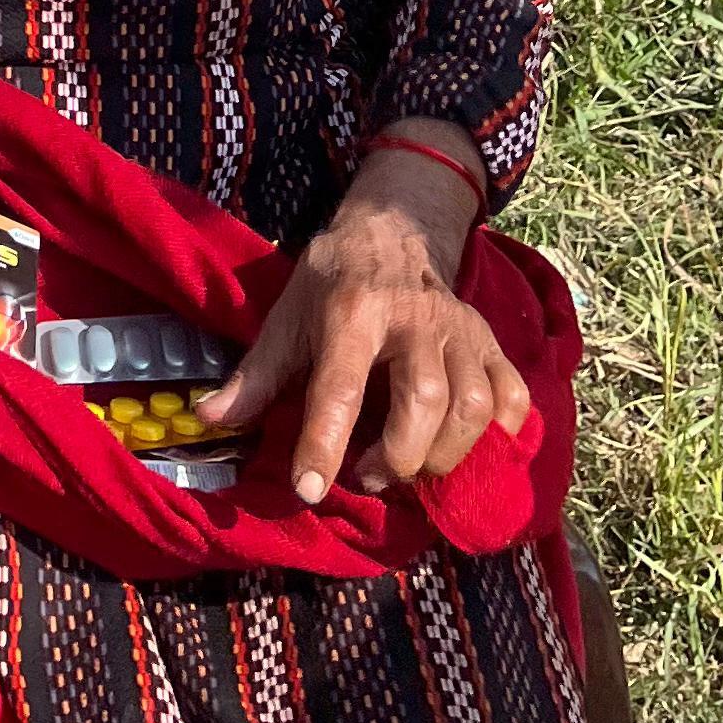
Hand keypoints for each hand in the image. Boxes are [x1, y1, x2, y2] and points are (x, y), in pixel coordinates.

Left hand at [197, 144, 527, 506]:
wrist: (392, 230)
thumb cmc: (333, 281)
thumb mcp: (286, 315)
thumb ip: (256, 374)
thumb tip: (209, 419)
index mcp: (352, 310)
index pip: (339, 385)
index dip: (323, 443)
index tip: (309, 491)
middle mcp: (413, 319)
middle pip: (423, 400)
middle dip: (398, 456)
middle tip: (368, 474)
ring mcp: (460, 330)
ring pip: (473, 407)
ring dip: (443, 454)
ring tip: (408, 466)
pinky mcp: (491, 342)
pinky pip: (513, 398)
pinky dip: (500, 436)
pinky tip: (464, 448)